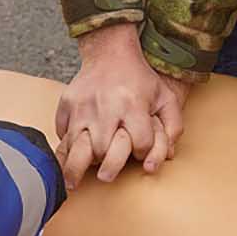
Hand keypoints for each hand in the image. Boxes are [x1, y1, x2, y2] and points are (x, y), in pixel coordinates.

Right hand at [54, 24, 189, 188]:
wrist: (111, 53)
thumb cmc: (140, 80)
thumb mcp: (166, 98)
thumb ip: (173, 128)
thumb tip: (166, 157)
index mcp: (133, 104)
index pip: (139, 143)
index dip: (142, 152)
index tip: (139, 152)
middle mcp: (106, 106)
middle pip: (104, 149)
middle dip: (107, 165)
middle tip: (106, 176)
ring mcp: (83, 105)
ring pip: (77, 145)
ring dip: (76, 165)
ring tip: (73, 182)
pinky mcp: (67, 103)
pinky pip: (62, 132)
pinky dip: (64, 146)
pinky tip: (68, 156)